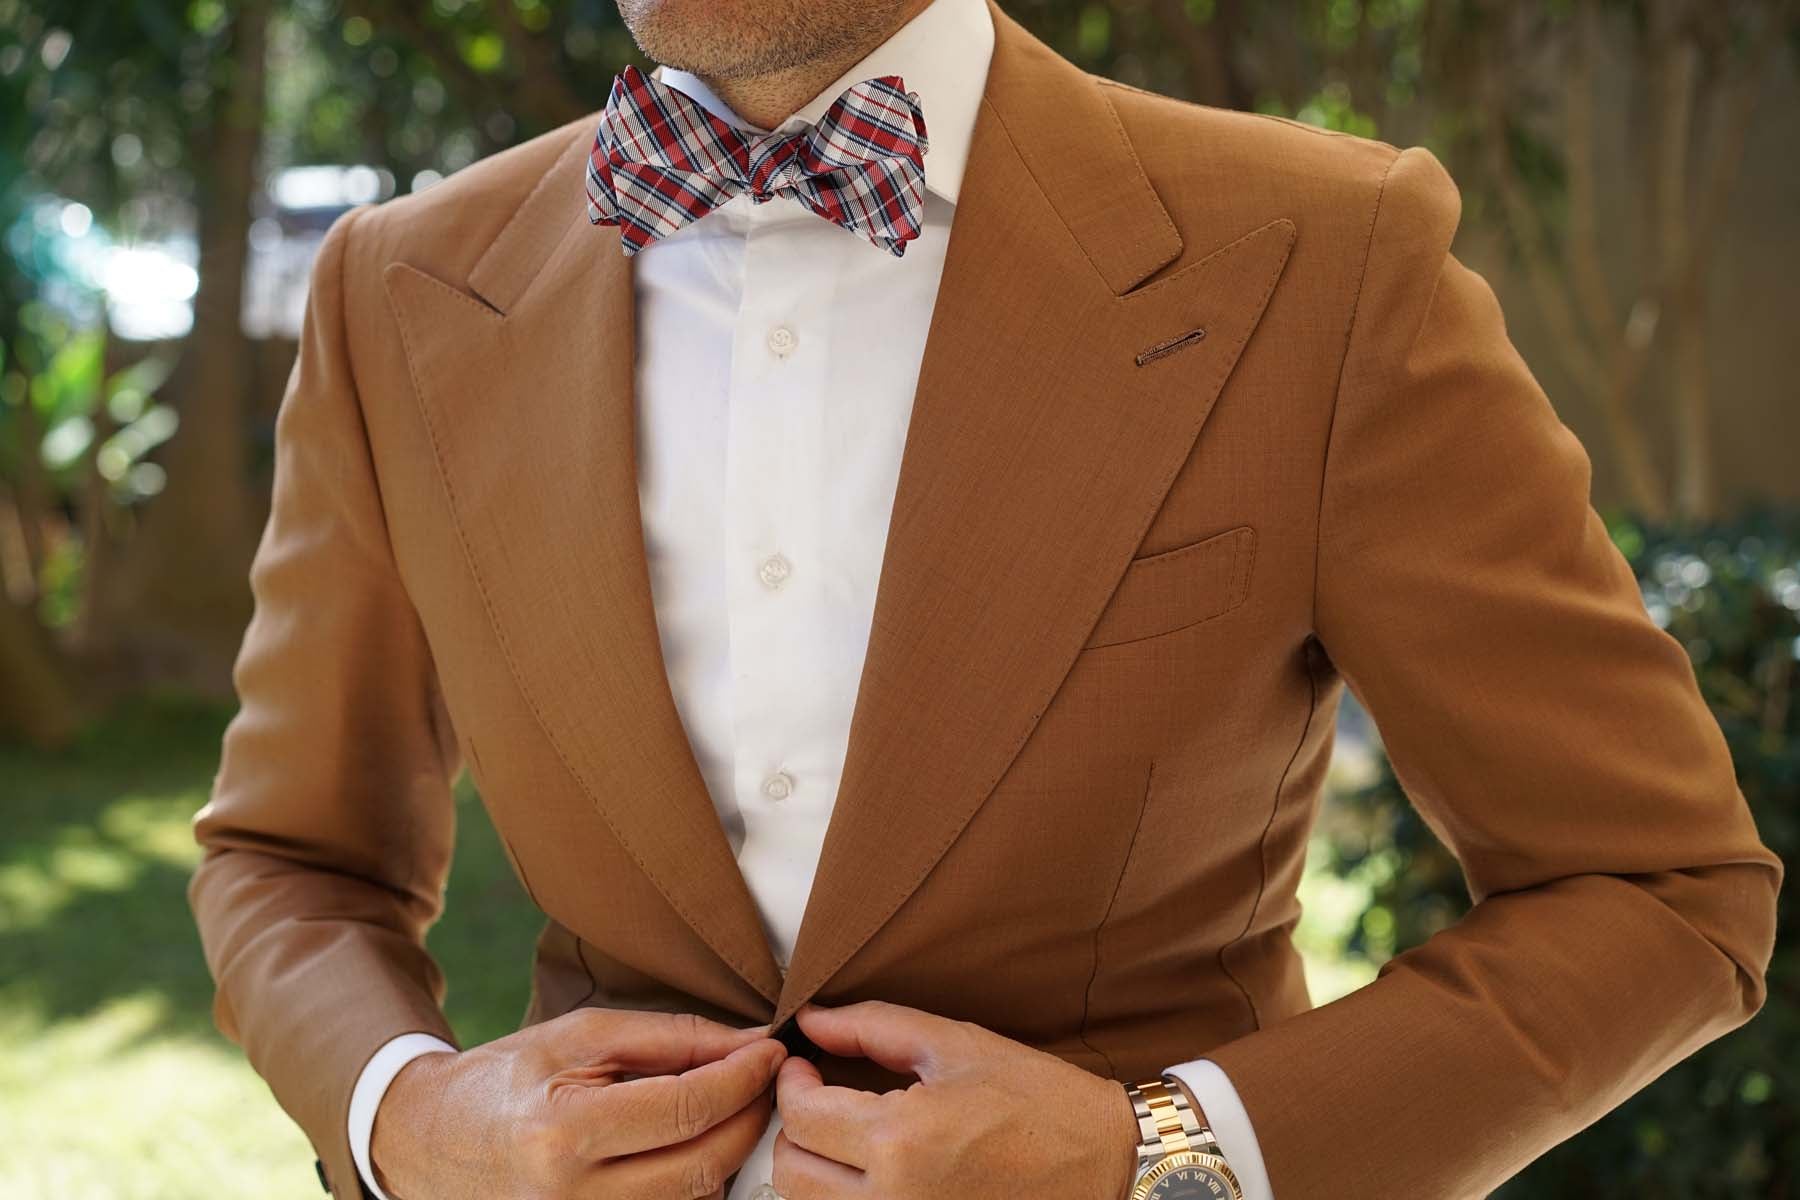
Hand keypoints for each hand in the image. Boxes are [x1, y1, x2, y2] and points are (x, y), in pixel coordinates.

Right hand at [371, 1008, 786, 1199]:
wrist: (433, 1141)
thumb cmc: (510, 1078)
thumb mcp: (583, 1036)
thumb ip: (671, 1039)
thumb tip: (749, 1043)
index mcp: (565, 1133)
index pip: (687, 1109)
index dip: (744, 1077)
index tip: (773, 1050)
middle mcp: (572, 1197)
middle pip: (703, 1163)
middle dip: (750, 1116)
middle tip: (768, 1078)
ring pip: (695, 1199)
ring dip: (730, 1153)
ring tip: (735, 1108)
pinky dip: (697, 1183)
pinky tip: (698, 1146)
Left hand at [771, 1001, 1138, 1198]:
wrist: (1105, 1162)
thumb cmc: (1038, 1101)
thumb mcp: (955, 1044)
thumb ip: (871, 1027)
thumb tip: (810, 1020)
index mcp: (900, 1139)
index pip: (800, 1116)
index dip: (791, 1083)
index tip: (804, 1066)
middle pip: (791, 1172)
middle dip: (796, 1128)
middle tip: (820, 1099)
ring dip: (814, 1170)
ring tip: (843, 1137)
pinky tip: (869, 1174)